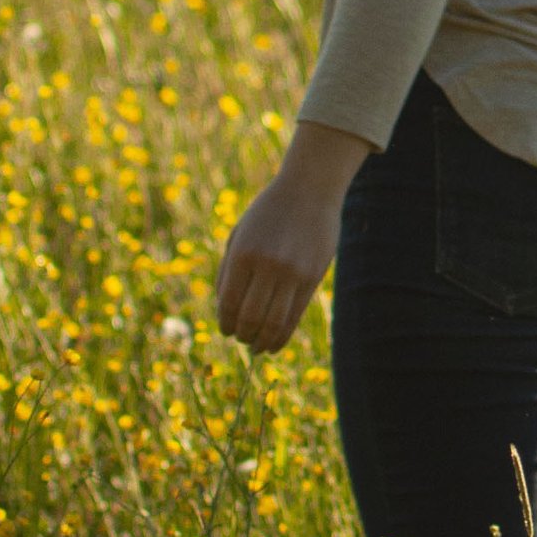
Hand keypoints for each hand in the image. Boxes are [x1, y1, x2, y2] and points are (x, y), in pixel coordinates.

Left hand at [214, 118, 372, 353]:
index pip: (228, 302)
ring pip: (273, 322)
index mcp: (242, 253)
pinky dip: (282, 336)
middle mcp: (267, 264)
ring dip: (261, 341)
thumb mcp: (240, 233)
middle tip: (241, 339)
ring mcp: (292, 272)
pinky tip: (274, 344)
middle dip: (242, 335)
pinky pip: (294, 316)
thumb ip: (229, 269)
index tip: (226, 330)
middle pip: (250, 317)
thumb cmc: (268, 212)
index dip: (225, 323)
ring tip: (257, 347)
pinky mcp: (312, 277)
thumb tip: (224, 309)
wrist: (309, 189)